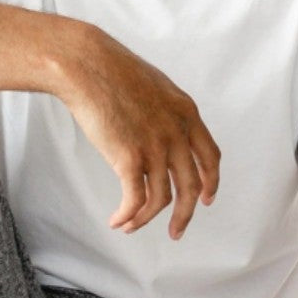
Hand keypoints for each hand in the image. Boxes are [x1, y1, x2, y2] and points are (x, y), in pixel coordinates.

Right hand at [54, 25, 220, 238]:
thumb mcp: (155, 87)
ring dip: (146, 220)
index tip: (205, 199)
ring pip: (161, 199)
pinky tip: (117, 221)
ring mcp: (155, 147)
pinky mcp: (129, 158)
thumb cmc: (112, 71)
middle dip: (184, 215)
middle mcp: (177, 133)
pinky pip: (135, 200)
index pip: (210, 157)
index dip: (210, 182)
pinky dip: (128, 216)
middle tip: (176, 232)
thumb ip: (165, 113)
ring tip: (131, 227)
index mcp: (187, 114)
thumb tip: (159, 132)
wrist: (87, 65)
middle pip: (190, 187)